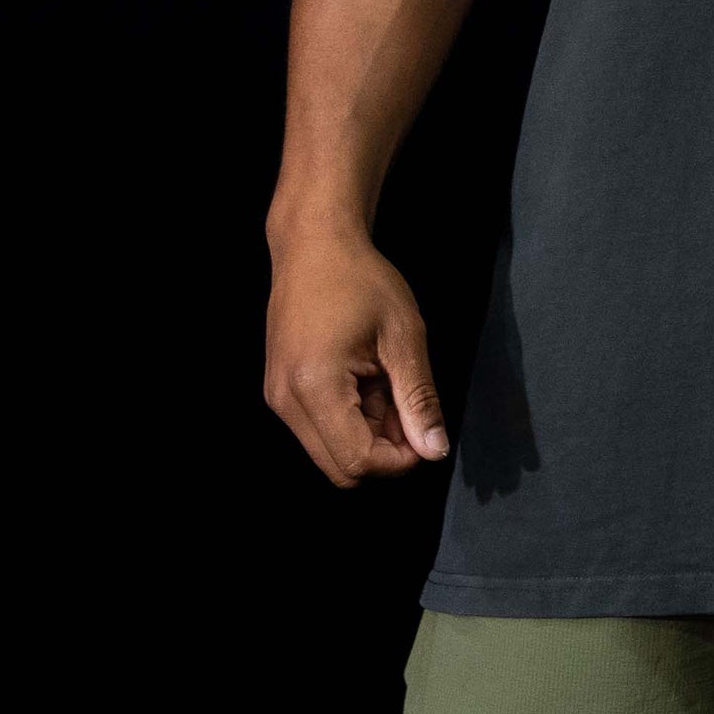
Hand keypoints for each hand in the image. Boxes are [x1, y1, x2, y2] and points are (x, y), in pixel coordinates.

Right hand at [264, 228, 448, 486]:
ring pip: (329, 452)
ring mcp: (278, 399)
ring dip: (367, 436)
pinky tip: (368, 382)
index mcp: (316, 387)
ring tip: (387, 385)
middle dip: (384, 452)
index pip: (358, 461)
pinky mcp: (279, 391)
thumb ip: (418, 398)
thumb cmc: (362, 280)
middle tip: (408, 406)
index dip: (400, 460)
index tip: (425, 429)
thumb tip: (435, 451)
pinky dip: (350, 421)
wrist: (314, 245)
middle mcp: (286, 402)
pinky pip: (317, 430)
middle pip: (340, 468)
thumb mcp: (404, 336)